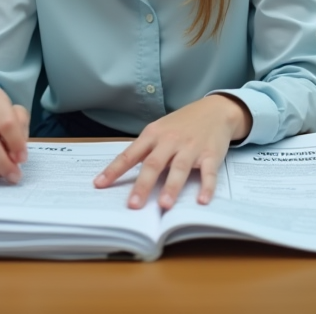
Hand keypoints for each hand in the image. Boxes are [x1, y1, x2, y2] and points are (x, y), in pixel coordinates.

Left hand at [93, 94, 250, 210]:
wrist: (215, 110)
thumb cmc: (183, 123)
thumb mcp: (160, 130)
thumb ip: (146, 149)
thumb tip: (125, 173)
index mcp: (153, 134)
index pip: (130, 154)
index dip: (115, 170)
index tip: (100, 184)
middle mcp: (170, 140)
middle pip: (154, 163)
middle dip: (143, 184)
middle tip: (133, 204)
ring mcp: (191, 147)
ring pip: (180, 168)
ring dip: (172, 187)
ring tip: (163, 204)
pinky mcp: (211, 154)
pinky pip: (208, 172)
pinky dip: (206, 186)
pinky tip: (201, 200)